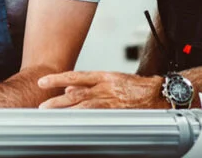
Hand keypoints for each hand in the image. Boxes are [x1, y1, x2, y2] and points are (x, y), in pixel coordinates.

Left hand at [36, 71, 165, 108]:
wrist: (159, 94)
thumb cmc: (137, 88)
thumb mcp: (112, 80)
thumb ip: (90, 85)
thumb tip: (69, 90)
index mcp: (104, 76)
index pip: (75, 76)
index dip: (57, 79)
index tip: (42, 82)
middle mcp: (105, 87)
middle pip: (75, 93)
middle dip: (56, 101)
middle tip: (42, 107)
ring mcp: (111, 101)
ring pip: (83, 106)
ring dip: (66, 111)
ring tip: (51, 116)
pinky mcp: (117, 113)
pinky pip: (96, 117)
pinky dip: (83, 120)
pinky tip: (73, 124)